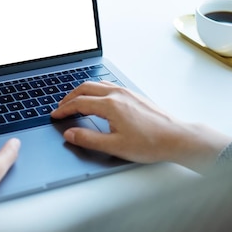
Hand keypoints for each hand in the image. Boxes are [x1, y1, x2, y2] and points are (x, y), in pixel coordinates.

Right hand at [50, 81, 230, 172]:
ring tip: (74, 101)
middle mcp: (117, 94)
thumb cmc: (150, 143)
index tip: (55, 116)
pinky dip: (95, 90)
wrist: (176, 138)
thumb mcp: (115, 146)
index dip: (64, 110)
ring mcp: (127, 92)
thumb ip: (88, 139)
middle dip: (69, 97)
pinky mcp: (134, 95)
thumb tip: (70, 134)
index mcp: (110, 105)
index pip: (79, 103)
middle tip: (60, 107)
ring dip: (82, 91)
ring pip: (97, 85)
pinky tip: (96, 99)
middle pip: (85, 88)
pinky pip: (108, 86)